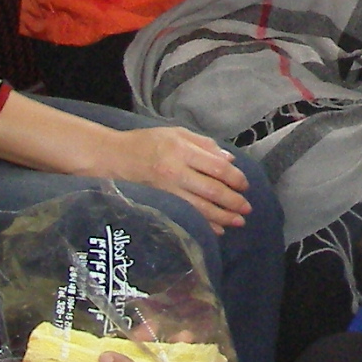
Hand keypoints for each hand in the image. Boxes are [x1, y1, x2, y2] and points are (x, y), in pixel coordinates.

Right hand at [107, 126, 252, 232]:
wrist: (114, 157)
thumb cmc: (147, 142)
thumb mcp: (176, 133)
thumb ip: (204, 144)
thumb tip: (229, 159)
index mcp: (182, 150)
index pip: (216, 166)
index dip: (235, 177)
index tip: (245, 185)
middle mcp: (175, 171)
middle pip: (211, 190)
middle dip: (233, 201)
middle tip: (247, 208)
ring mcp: (167, 189)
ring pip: (201, 207)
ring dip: (222, 217)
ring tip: (238, 222)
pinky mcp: (161, 202)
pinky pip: (187, 216)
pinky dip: (204, 224)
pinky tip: (217, 229)